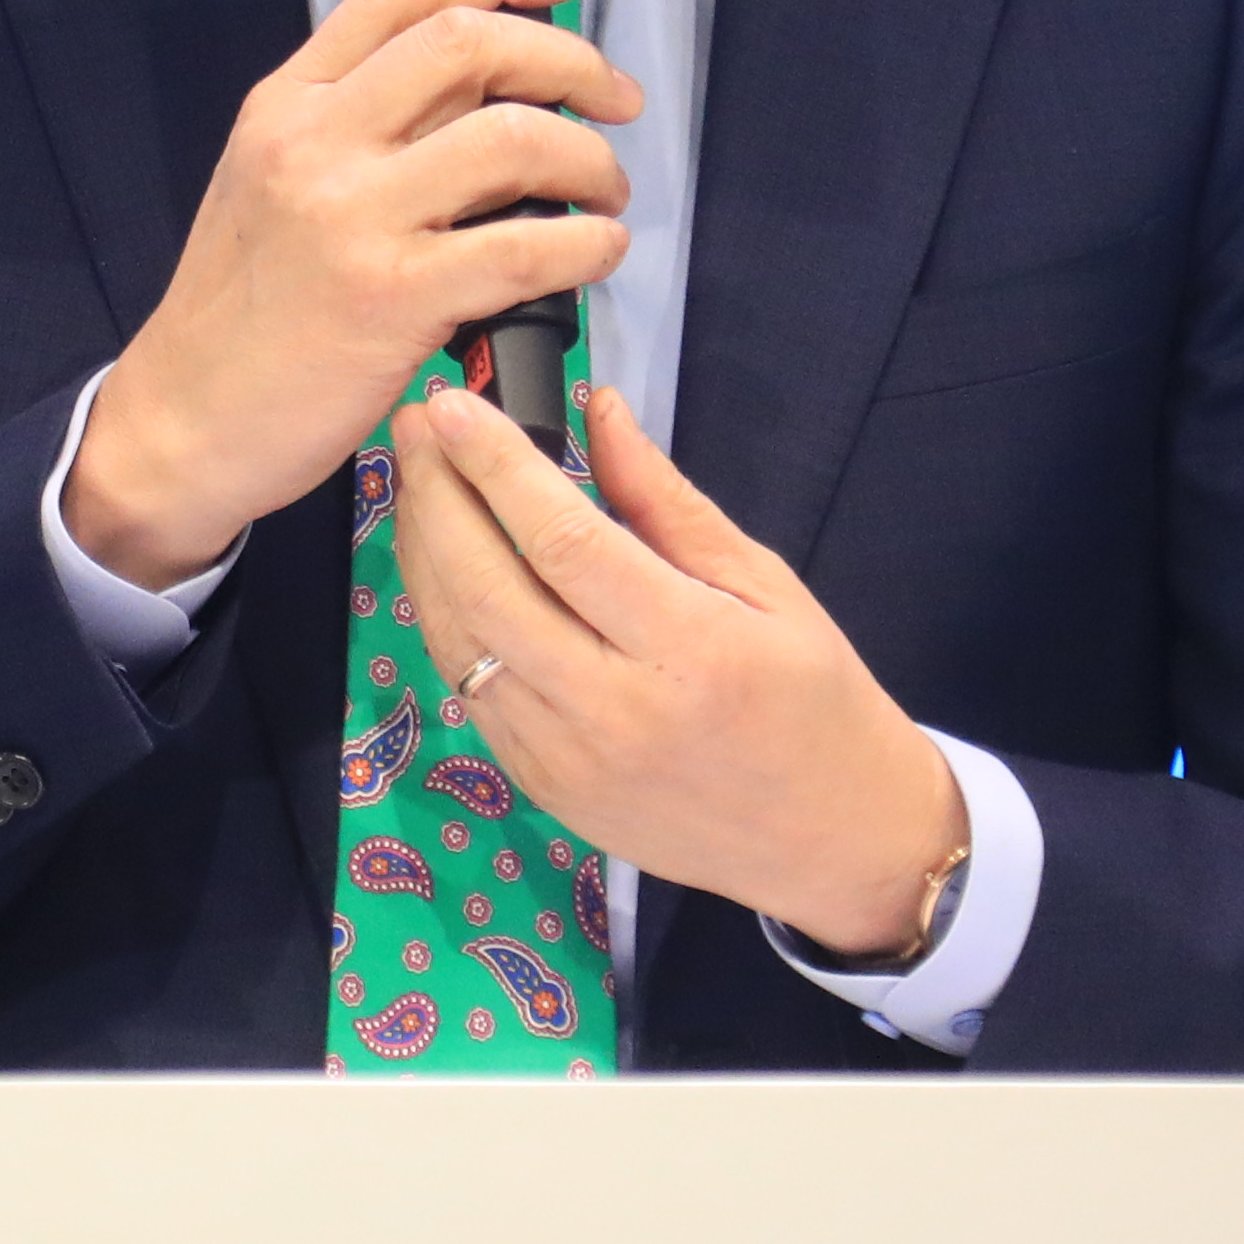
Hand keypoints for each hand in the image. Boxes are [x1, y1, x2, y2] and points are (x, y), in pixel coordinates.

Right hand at [63, 0, 640, 589]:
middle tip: (613, 99)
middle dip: (570, 59)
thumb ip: (360, 125)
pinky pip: (523, 248)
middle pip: (470, 42)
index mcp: (288, 101)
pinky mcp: (390, 298)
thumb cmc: (242, 310)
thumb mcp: (271, 182)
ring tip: (605, 193)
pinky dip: (586, 243)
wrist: (184, 420)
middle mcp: (315, 141)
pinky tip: (598, 252)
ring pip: (511, 137)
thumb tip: (486, 88)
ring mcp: (351, 217)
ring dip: (590, 158)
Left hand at [384, 381, 967, 952]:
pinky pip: (473, 695)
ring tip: (416, 487)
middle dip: (436, 498)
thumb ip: (666, 501)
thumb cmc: (812, 700)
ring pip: (461, 645)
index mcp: (688, 648)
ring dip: (424, 557)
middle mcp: (615, 711)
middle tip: (412, 430)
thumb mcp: (765, 586)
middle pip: (488, 590)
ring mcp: (569, 761)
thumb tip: (599, 410)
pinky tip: (444, 571)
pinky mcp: (545, 791)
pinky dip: (447, 623)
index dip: (494, 466)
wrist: (831, 837)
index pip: (562, 541)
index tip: (452, 406)